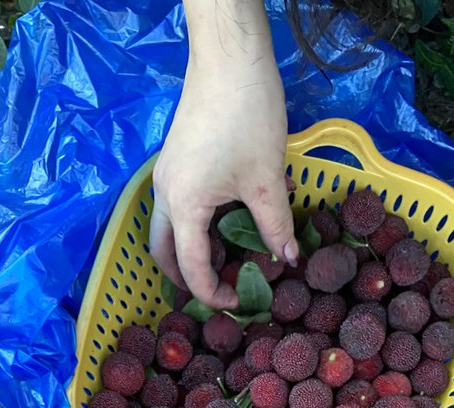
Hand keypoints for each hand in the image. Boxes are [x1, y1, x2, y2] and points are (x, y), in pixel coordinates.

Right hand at [151, 0, 295, 308]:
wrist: (228, 59)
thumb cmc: (246, 117)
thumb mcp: (267, 178)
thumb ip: (275, 225)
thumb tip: (288, 260)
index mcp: (184, 206)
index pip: (191, 266)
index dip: (213, 292)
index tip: (237, 302)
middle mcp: (165, 195)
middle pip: (164, 253)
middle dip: (187, 278)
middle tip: (218, 290)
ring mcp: (166, 176)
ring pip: (169, 230)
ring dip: (192, 251)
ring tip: (226, 261)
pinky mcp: (174, 161)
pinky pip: (178, 207)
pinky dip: (195, 226)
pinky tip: (226, 224)